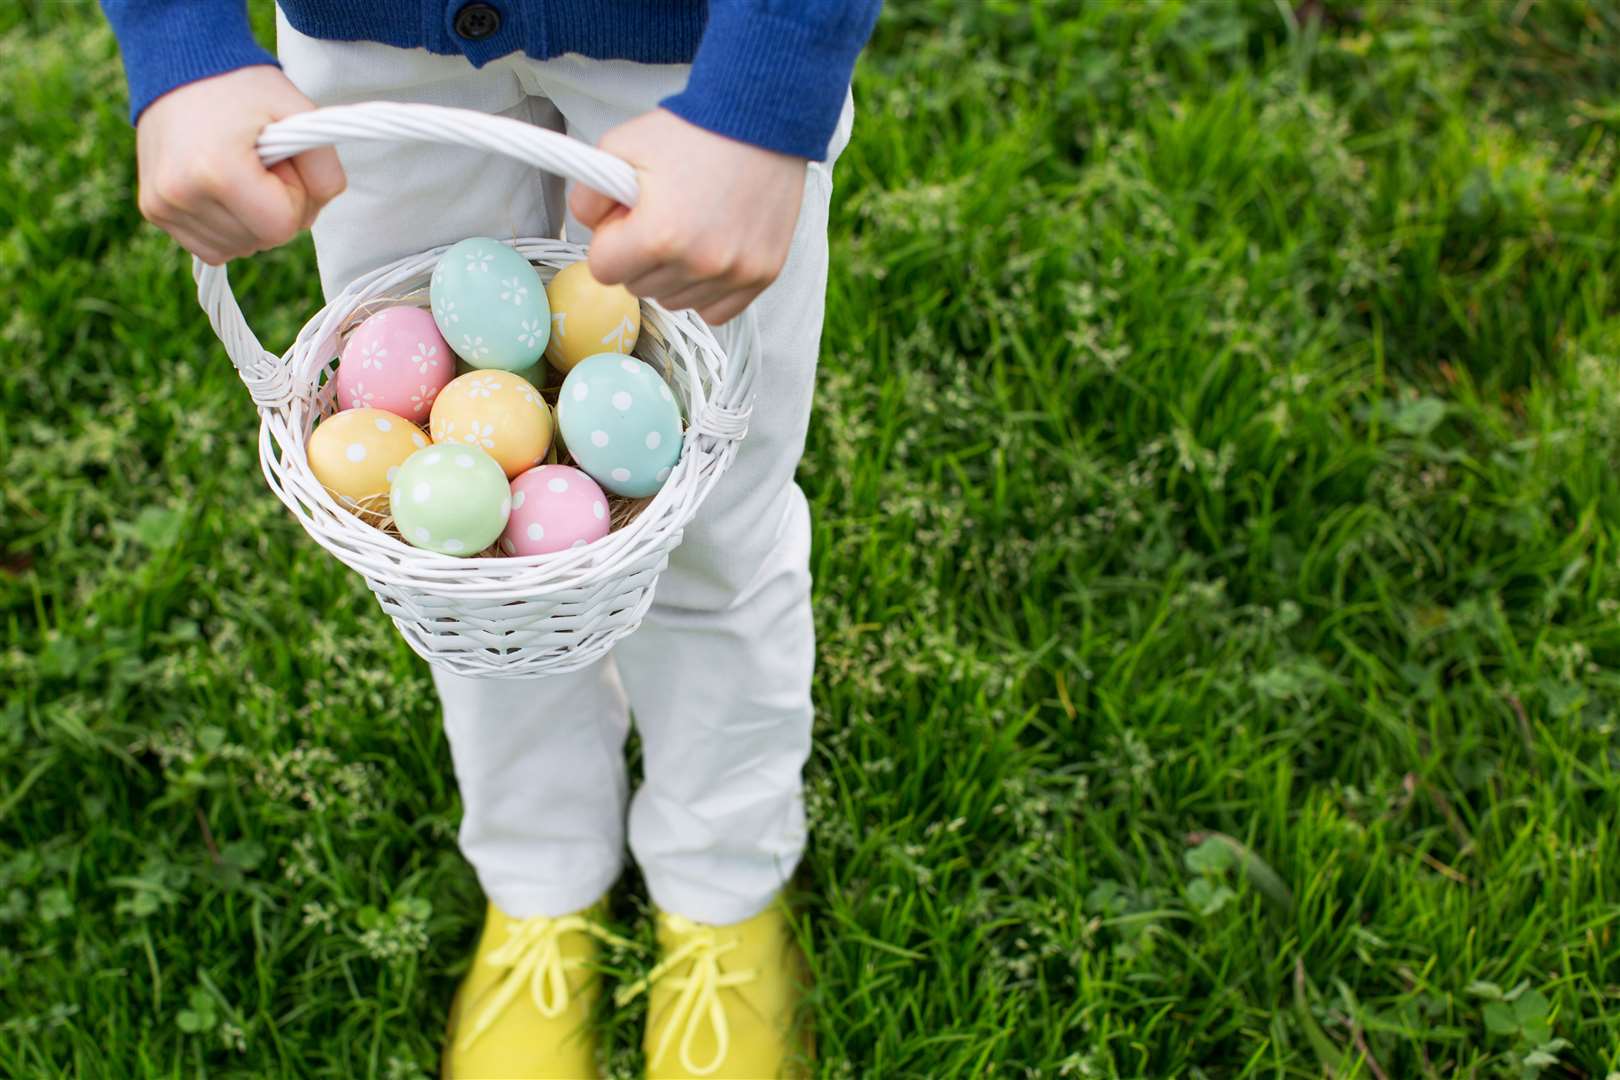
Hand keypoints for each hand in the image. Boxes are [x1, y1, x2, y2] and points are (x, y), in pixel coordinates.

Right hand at [135, 66, 345, 264]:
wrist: (180, 63)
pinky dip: (229, 227)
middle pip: (262, 241)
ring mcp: (162, 206)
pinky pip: (212, 247)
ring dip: (252, 219)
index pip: (283, 227)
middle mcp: (180, 194)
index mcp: (216, 171)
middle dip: (273, 207)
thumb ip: (326, 170)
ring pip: (239, 248)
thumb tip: (312, 213)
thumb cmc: (243, 87)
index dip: (294, 195)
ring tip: (238, 169)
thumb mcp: (299, 113)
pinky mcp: (154, 210)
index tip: (280, 161)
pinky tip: (222, 188)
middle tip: (258, 161)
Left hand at [571, 109, 806, 324]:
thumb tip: (590, 227)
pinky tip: (709, 253)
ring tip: (688, 228)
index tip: (627, 218)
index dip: (609, 240)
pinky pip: (715, 310)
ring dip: (671, 273)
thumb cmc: (695, 131)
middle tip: (660, 215)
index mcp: (659, 236)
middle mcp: (699, 263)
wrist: (761, 120)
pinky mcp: (761, 276)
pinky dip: (706, 289)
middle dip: (639, 256)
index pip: (603, 270)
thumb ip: (587, 193)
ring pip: (674, 300)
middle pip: (638, 287)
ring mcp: (734, 274)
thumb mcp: (622, 145)